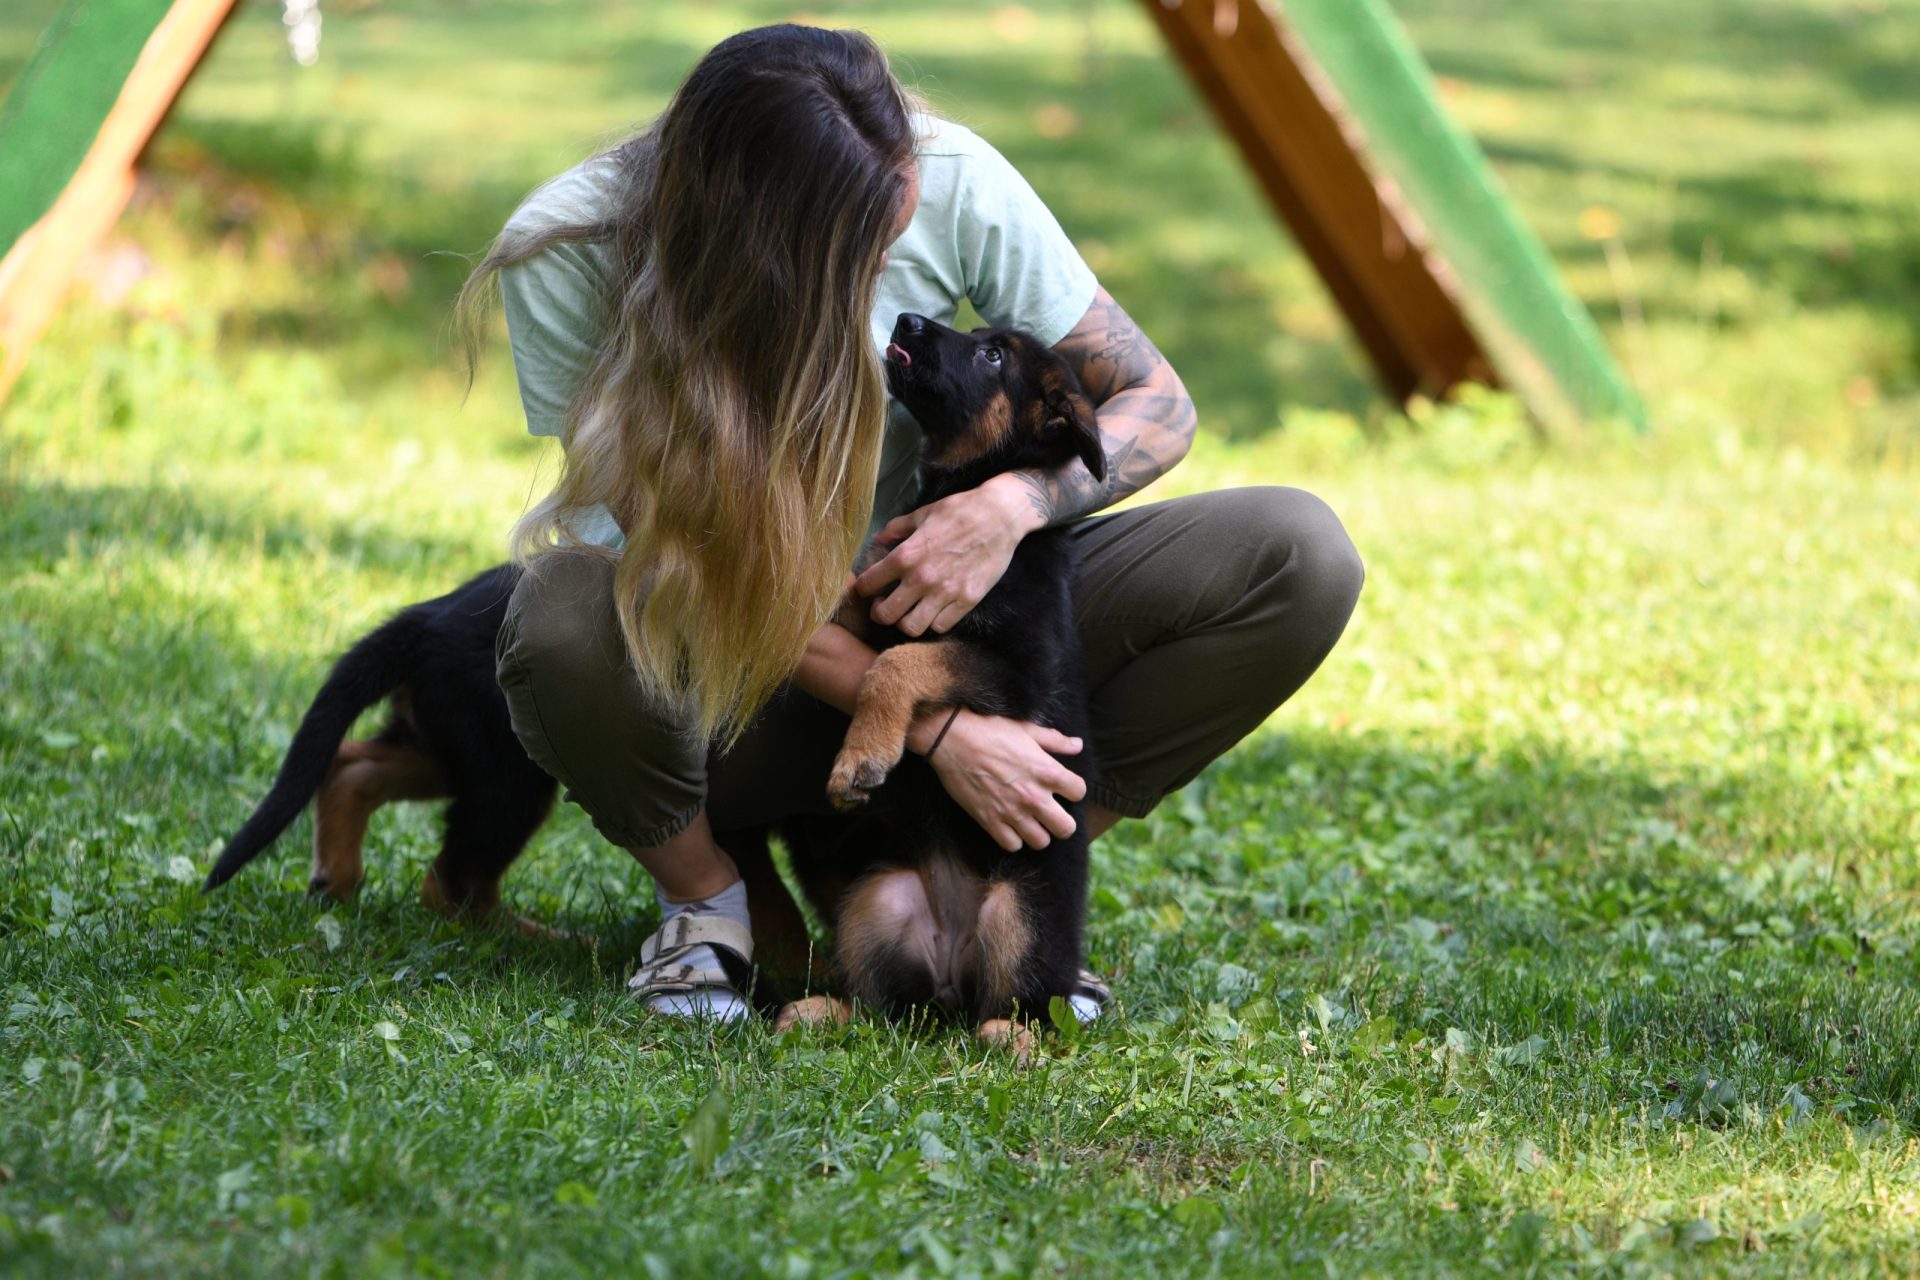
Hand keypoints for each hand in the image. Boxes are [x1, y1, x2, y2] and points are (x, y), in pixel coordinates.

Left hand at [854, 474, 1043, 635]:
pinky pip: (941, 626)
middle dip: (879, 613)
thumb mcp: (923, 514)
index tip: (869, 588)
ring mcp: (946, 592)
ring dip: (906, 622)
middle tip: (884, 606)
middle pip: (885, 615)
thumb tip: (878, 539)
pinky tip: (934, 610)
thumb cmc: (960, 511)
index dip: (863, 588)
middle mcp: (922, 578)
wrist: (1000, 516)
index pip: (868, 584)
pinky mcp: (967, 600)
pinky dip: (933, 622)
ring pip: (912, 628)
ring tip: (909, 611)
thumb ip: (896, 529)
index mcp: (906, 555)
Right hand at [916, 709, 1086, 850]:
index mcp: (1047, 772)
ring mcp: (1012, 813)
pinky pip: (1012, 845)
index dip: (1073, 789)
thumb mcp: (1027, 730)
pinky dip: (1013, 839)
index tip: (1063, 787)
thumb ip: (1055, 741)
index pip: (1079, 792)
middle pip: (1066, 828)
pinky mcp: (990, 822)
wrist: (952, 740)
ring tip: (1031, 821)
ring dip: (1038, 832)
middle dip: (1062, 821)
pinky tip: (1010, 826)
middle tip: (1051, 813)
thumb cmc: (990, 731)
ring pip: (1041, 842)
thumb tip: (1077, 745)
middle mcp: (1034, 797)